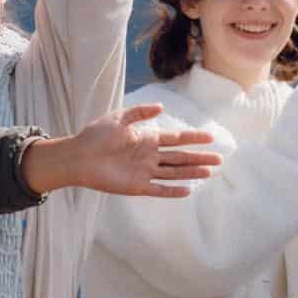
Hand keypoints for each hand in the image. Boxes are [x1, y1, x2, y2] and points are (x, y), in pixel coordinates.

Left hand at [22, 105, 219, 197]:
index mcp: (146, 139)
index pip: (176, 138)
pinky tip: (188, 190)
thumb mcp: (118, 118)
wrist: (78, 156)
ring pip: (174, 172)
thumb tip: (161, 106)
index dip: (193, 138)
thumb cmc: (95, 136)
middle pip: (180, 157)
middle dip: (199, 158)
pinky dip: (172, 191)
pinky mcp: (136, 186)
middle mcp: (148, 156)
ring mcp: (144, 172)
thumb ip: (140, 113)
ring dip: (191, 173)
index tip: (211, 137)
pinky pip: (159, 189)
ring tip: (210, 172)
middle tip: (219, 159)